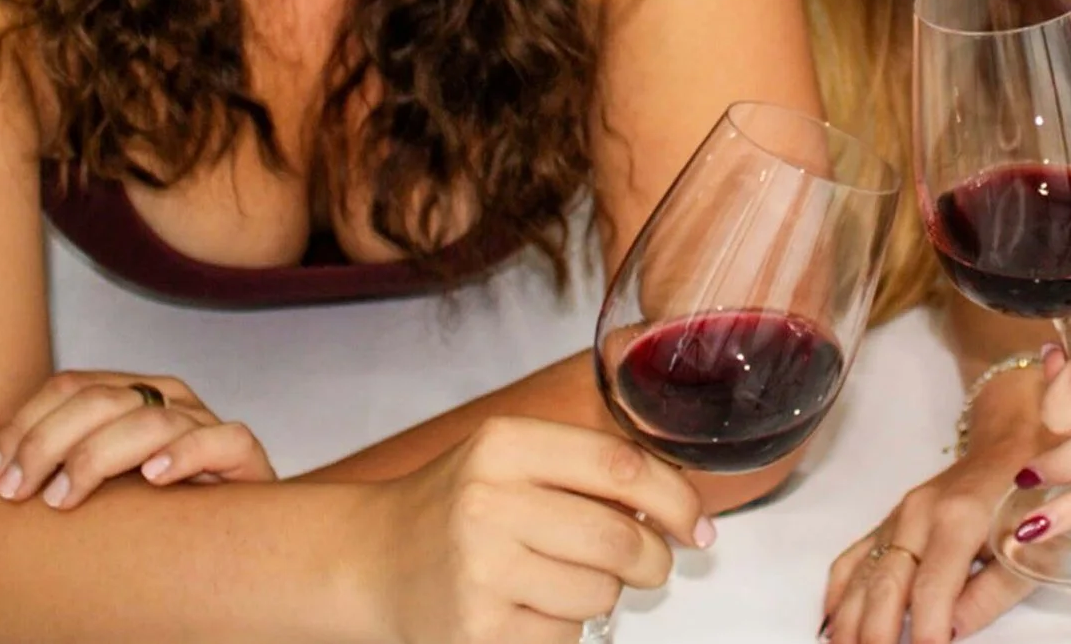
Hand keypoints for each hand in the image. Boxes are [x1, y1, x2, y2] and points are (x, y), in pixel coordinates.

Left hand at [0, 369, 272, 509]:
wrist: (233, 529)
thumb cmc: (153, 508)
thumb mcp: (98, 480)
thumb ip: (59, 464)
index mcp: (132, 392)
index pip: (69, 387)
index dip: (21, 426)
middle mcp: (168, 399)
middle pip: (100, 400)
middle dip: (46, 445)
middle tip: (17, 492)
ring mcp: (206, 423)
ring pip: (150, 420)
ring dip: (97, 457)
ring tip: (63, 497)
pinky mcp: (243, 455)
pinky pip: (219, 440)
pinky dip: (186, 454)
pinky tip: (154, 478)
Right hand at [367, 416, 714, 643]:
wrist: (372, 561)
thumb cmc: (456, 507)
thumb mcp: (509, 459)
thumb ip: (585, 468)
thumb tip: (681, 507)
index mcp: (503, 446)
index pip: (620, 465)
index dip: (676, 498)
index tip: (698, 523)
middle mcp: (488, 504)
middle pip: (620, 539)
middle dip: (653, 559)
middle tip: (650, 563)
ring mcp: (481, 572)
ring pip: (601, 594)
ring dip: (603, 594)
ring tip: (562, 579)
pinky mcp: (479, 633)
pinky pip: (567, 636)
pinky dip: (565, 627)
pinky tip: (531, 607)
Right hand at [820, 424, 1036, 640]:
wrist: (1011, 447)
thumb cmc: (1027, 501)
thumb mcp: (1032, 551)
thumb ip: (991, 595)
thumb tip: (954, 631)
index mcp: (958, 520)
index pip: (932, 588)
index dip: (927, 631)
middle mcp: (919, 516)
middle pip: (886, 584)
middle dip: (877, 633)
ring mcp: (898, 517)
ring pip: (862, 575)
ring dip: (850, 620)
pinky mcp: (890, 522)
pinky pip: (853, 557)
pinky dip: (839, 592)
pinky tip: (832, 622)